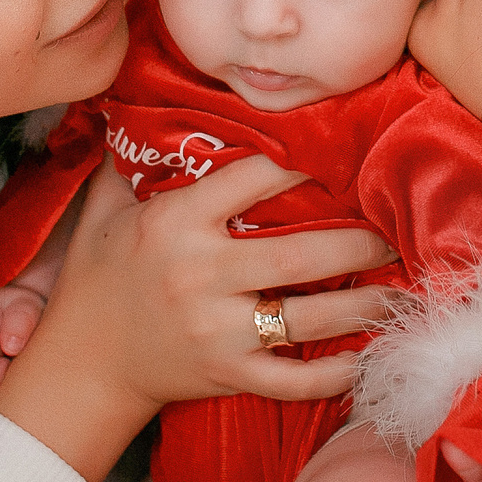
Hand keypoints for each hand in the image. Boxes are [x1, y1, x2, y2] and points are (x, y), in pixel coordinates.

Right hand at [0, 155, 397, 481]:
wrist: (81, 366)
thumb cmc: (97, 280)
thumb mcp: (104, 212)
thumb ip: (134, 160)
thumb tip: (151, 102)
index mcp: (175, 224)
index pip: (255, 179)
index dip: (304, 163)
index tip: (344, 156)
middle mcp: (201, 275)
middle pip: (300, 253)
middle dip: (359, 243)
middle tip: (393, 231)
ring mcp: (217, 331)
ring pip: (308, 318)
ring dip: (364, 305)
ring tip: (399, 289)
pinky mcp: (227, 377)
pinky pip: (293, 380)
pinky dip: (334, 376)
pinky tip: (367, 358)